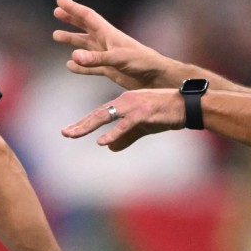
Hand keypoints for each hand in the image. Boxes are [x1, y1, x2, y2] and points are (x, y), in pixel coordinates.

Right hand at [53, 0, 172, 89]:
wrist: (155, 77)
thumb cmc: (141, 62)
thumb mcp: (118, 58)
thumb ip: (96, 59)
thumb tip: (74, 56)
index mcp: (108, 33)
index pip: (88, 17)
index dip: (73, 8)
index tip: (60, 0)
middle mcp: (105, 42)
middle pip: (84, 27)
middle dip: (71, 19)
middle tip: (57, 12)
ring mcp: (106, 56)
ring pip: (85, 46)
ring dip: (72, 40)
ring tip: (57, 35)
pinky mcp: (108, 70)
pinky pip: (89, 66)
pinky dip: (79, 66)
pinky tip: (70, 65)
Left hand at [61, 89, 183, 150]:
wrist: (186, 106)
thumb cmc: (164, 115)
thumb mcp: (142, 127)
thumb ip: (125, 137)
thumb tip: (109, 149)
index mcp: (123, 103)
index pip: (99, 114)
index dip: (84, 123)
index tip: (69, 131)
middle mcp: (125, 102)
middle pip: (98, 114)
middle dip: (80, 125)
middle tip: (64, 133)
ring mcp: (134, 106)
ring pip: (106, 116)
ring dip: (88, 126)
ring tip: (73, 134)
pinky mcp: (144, 113)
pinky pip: (125, 125)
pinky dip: (113, 133)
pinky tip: (101, 141)